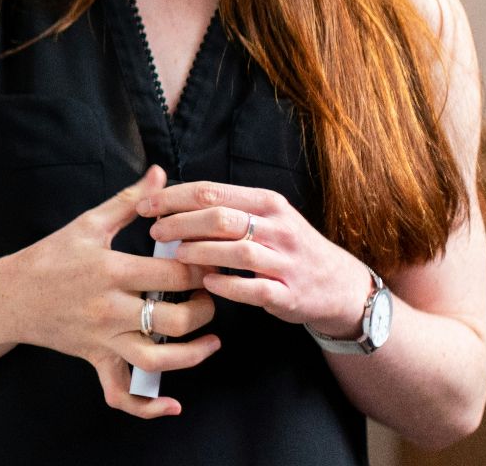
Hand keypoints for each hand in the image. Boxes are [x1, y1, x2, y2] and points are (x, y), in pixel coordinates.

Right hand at [4, 165, 220, 416]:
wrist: (8, 296)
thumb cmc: (49, 256)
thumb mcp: (87, 223)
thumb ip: (129, 201)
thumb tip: (160, 174)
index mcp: (110, 270)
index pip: (173, 275)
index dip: (202, 269)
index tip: (213, 260)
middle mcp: (109, 309)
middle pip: (175, 319)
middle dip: (205, 309)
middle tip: (211, 295)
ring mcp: (103, 339)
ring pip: (158, 360)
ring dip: (194, 355)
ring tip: (211, 340)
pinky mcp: (96, 360)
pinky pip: (121, 394)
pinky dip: (147, 407)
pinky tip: (173, 404)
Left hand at [140, 181, 373, 336]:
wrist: (339, 285)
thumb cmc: (288, 247)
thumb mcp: (266, 217)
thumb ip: (226, 207)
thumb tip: (171, 199)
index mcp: (267, 203)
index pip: (211, 192)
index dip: (173, 197)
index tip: (146, 206)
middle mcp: (278, 228)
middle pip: (220, 218)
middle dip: (180, 223)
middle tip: (155, 232)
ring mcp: (286, 261)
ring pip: (236, 250)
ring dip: (200, 251)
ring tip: (176, 255)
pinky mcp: (289, 293)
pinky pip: (254, 288)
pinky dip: (227, 285)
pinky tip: (206, 282)